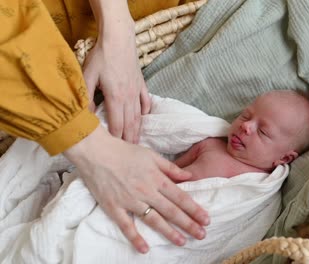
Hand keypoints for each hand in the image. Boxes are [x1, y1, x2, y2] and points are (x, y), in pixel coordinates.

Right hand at [64, 125, 209, 252]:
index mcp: (157, 178)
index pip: (180, 197)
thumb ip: (171, 168)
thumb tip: (189, 175)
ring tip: (182, 242)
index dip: (194, 209)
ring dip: (169, 232)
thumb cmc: (124, 152)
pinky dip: (135, 238)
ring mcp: (130, 201)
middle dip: (188, 224)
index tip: (205, 219)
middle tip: (201, 235)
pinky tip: (144, 249)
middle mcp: (146, 191)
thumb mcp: (152, 155)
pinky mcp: (114, 207)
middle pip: (171, 211)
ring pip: (154, 220)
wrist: (96, 152)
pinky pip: (126, 226)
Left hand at [82, 17, 150, 143]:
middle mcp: (129, 98)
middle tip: (128, 154)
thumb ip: (85, 98)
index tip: (114, 150)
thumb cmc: (101, 57)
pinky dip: (145, 112)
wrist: (119, 39)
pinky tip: (144, 118)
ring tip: (137, 143)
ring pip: (139, 116)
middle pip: (130, 124)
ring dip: (138, 131)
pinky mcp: (141, 84)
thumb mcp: (87, 76)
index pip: (117, 125)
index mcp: (115, 98)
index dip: (115, 139)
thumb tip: (82, 117)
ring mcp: (137, 91)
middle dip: (129, 140)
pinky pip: (146, 102)